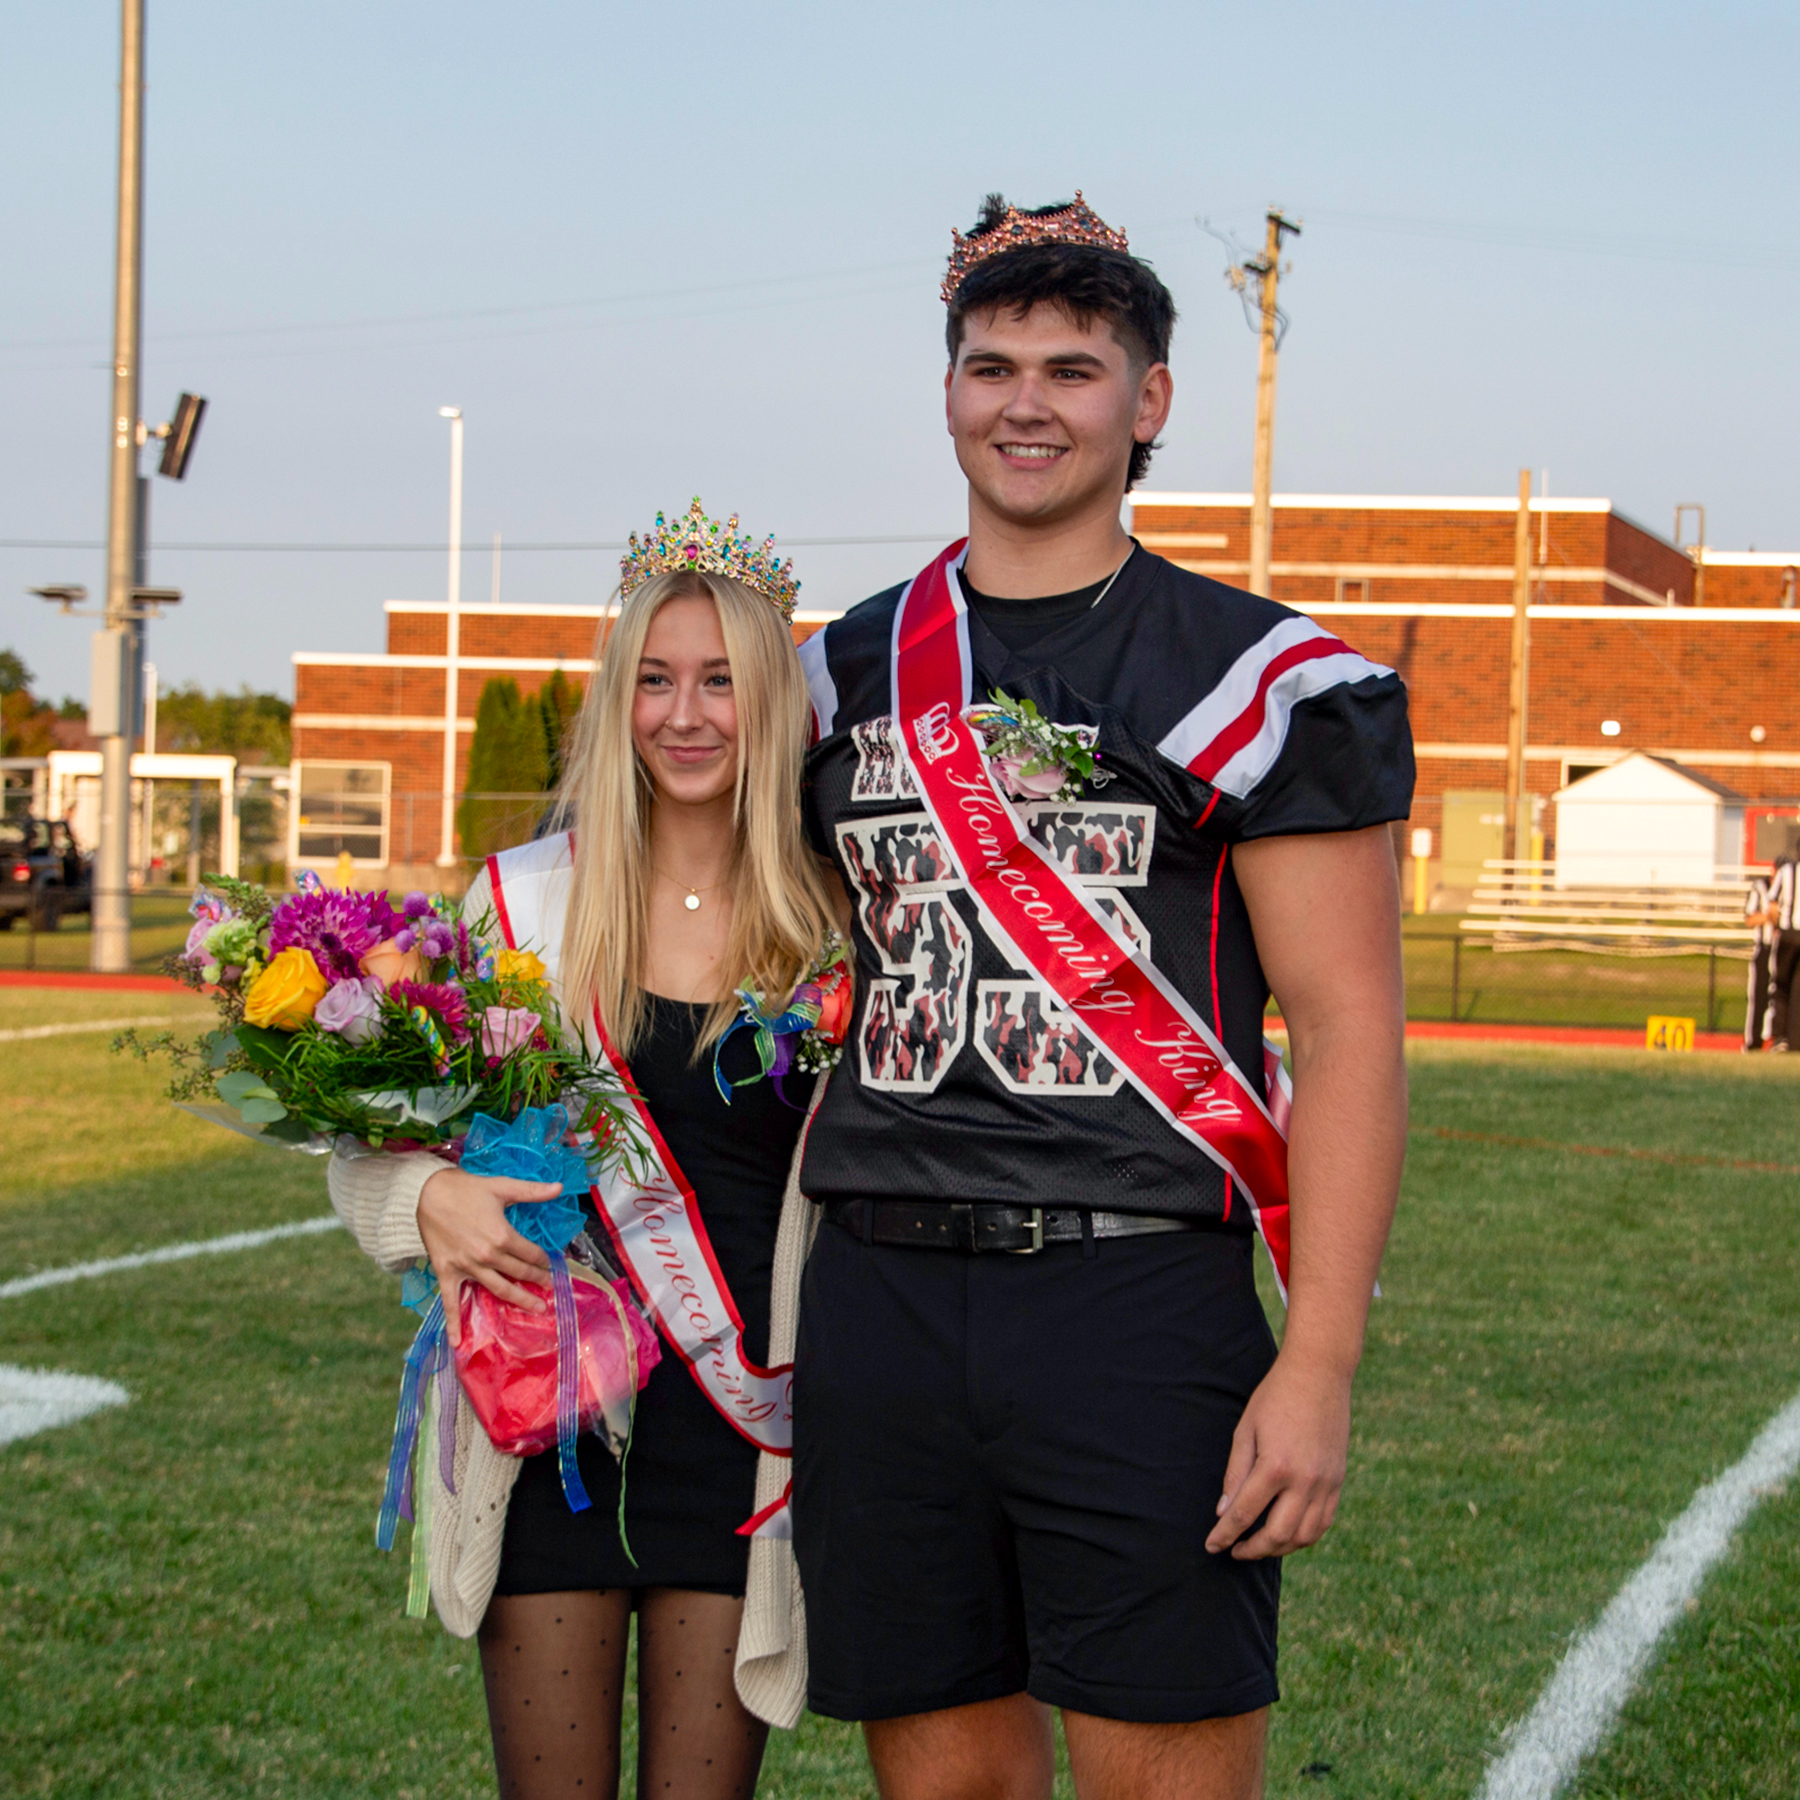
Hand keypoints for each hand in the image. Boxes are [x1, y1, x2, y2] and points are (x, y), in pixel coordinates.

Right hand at [417, 1165, 559, 1345]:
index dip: (543, 1259)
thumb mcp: (502, 1186)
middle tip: (550, 1288)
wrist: (426, 1194)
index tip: (550, 1263)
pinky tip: (458, 1343)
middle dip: (537, 1280)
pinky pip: (451, 1302)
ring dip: (519, 1300)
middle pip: (519, 1273)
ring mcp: (467, 1268)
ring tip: (537, 1308)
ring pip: (498, 1289)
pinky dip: (454, 1324)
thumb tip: (560, 1187)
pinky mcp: (447, 1273)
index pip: (530, 1254)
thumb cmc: (466, 1189)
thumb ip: (532, 1191)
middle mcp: (487, 1256)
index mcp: (502, 1236)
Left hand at [1205, 1351, 1352, 1558]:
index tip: (1211, 1546)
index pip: (1244, 1514)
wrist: (1319, 1374)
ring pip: (1304, 1537)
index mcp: (1275, 1466)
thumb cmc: (1275, 1397)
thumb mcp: (1246, 1429)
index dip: (1225, 1534)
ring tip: (1259, 1545)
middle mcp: (1305, 1481)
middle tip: (1234, 1550)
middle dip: (1252, 1550)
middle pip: (1277, 1535)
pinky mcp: (1338, 1482)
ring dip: (1279, 1548)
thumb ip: (1236, 1474)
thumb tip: (1224, 1513)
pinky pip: (1323, 1523)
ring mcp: (1326, 1484)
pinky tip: (1287, 1534)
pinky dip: (1304, 1537)